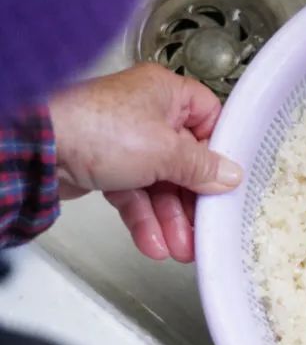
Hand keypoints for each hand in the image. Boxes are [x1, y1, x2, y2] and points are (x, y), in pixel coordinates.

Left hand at [49, 63, 242, 262]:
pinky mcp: (105, 166)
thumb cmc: (99, 130)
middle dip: (193, 202)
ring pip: (160, 185)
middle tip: (204, 230)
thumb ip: (202, 167)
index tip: (229, 182)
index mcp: (168, 95)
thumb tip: (231, 175)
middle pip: (186, 162)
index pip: (210, 121)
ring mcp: (126, 142)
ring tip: (180, 249)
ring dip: (170, 219)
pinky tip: (152, 243)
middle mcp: (149, 114)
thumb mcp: (166, 150)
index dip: (220, 153)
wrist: (36, 147)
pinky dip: (143, 219)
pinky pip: (134, 195)